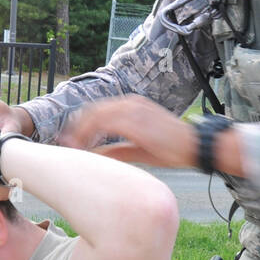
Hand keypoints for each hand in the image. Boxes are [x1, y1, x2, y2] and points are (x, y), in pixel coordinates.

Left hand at [58, 95, 196, 167]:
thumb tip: (96, 157)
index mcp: (132, 107)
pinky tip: (83, 147)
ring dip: (79, 131)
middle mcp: (130, 103)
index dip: (81, 126)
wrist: (195, 145)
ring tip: (71, 148)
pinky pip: (103, 122)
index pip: (98, 111)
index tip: (71, 141)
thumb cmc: (173, 148)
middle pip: (91, 110)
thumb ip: (117, 151)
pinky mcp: (134, 119)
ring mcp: (132, 109)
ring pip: (94, 115)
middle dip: (75, 128)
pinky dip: (89, 134)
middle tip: (64, 145)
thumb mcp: (139, 149)